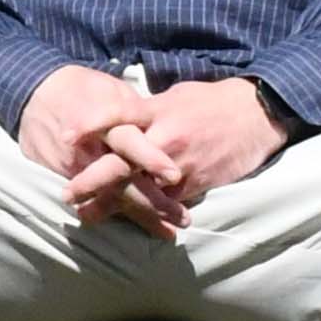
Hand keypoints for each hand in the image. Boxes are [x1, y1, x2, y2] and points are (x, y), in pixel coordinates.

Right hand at [21, 65, 164, 221]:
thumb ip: (138, 113)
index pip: (128, 141)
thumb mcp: (113, 90)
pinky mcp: (61, 178)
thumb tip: (167, 128)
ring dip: (139, 216)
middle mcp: (90, 147)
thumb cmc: (83, 88)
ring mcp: (74, 166)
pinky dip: (115, 214)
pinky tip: (137, 227)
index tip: (173, 175)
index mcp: (106, 120)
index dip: (150, 158)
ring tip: (166, 233)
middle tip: (181, 219)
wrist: (33, 93)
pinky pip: (92, 200)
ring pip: (109, 196)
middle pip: (122, 179)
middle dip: (151, 201)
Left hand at [84, 78, 289, 242]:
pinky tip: (131, 222)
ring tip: (88, 215)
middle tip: (67, 194)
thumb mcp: (174, 97)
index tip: (65, 136)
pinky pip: (167, 203)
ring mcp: (180, 164)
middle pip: (122, 162)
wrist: (256, 115)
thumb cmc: (211, 102)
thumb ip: (145, 111)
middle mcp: (165, 138)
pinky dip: (148, 212)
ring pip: (141, 190)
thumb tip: (118, 117)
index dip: (91, 123)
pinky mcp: (195, 184)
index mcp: (156, 111)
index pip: (118, 115)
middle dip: (92, 180)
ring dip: (113, 205)